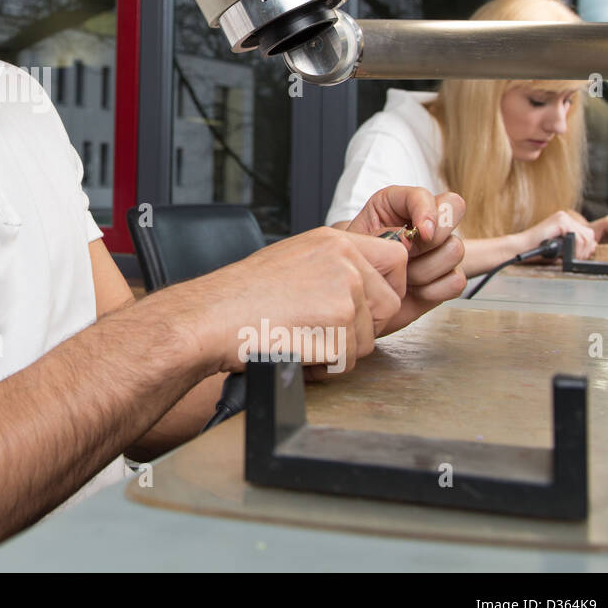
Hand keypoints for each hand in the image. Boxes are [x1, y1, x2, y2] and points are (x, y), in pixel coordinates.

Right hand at [167, 226, 407, 376]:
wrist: (213, 316)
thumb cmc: (242, 296)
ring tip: (300, 338)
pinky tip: (296, 350)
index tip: (367, 306)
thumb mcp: (294, 260)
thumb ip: (334, 266)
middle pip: (388, 306)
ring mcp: (344, 290)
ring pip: (367, 338)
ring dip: (338, 350)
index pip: (395, 259)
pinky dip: (324, 366)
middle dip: (362, 328)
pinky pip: (348, 360)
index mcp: (334, 241)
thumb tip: (364, 287)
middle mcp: (344, 260)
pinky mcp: (338, 322)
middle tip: (323, 331)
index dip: (386, 289)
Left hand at [341, 186, 466, 335]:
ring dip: (424, 270)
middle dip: (432, 239)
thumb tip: (409, 240)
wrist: (359, 298)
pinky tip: (415, 291)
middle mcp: (422, 221)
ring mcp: (438, 248)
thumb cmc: (355, 264)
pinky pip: (457, 280)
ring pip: (455, 249)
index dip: (427, 211)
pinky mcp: (447, 276)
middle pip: (453, 209)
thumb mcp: (357, 243)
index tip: (422, 233)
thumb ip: (381, 235)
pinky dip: (433, 290)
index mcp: (396, 204)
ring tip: (401, 278)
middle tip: (407, 256)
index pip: (425, 194)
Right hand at [522, 210, 596, 258]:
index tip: (579, 257)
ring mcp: (563, 218)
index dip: (587, 247)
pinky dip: (575, 249)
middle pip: (589, 234)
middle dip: (586, 250)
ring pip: (586, 237)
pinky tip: (565, 253)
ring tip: (569, 257)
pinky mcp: (560, 221)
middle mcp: (565, 217)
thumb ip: (576, 245)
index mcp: (565, 222)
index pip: (587, 234)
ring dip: (580, 251)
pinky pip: (578, 237)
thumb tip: (594, 247)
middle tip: (575, 258)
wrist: (521, 248)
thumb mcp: (561, 247)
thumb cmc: (538, 250)